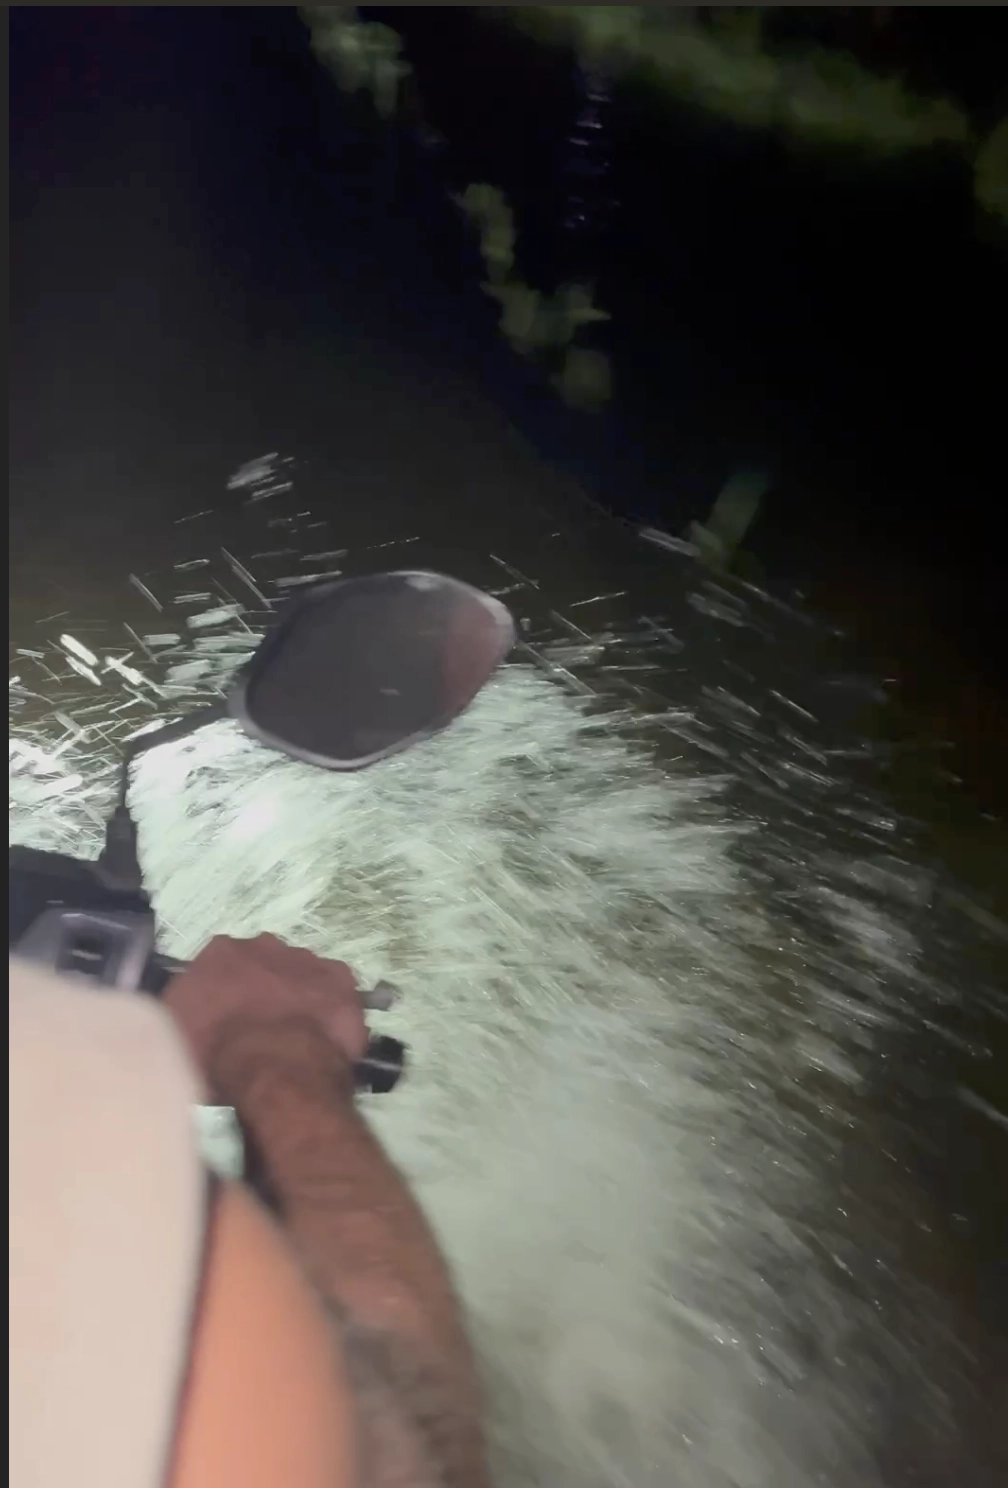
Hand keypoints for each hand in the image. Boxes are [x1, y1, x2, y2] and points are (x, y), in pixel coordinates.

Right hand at [165, 933, 368, 1083]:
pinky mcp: (341, 980)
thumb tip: (185, 1007)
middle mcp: (265, 944)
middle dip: (262, 990)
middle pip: (262, 965)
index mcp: (221, 952)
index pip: (220, 965)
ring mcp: (307, 959)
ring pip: (299, 975)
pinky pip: (335, 991)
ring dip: (297, 997)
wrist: (273, 1066)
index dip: (223, 993)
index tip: (224, 1019)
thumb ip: (180, 1009)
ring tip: (294, 1036)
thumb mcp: (173, 1033)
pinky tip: (323, 1035)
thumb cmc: (215, 1053)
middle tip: (259, 1028)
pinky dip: (330, 1008)